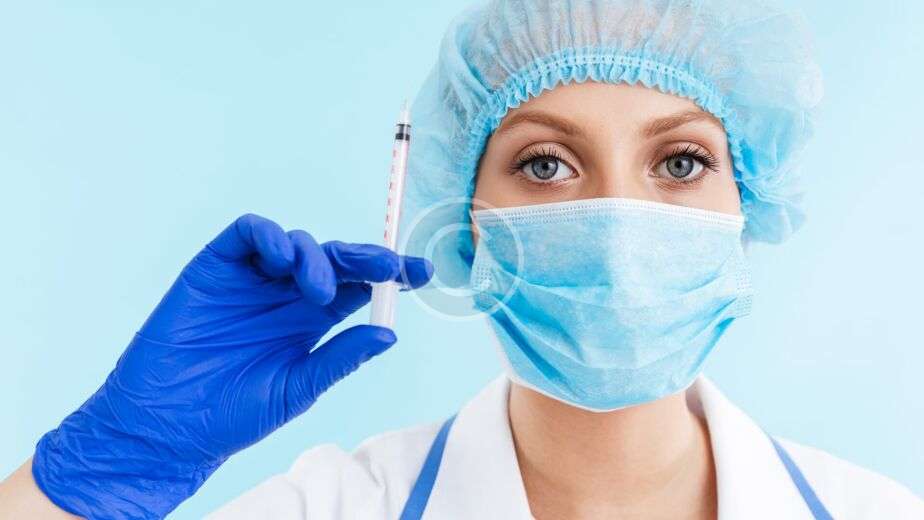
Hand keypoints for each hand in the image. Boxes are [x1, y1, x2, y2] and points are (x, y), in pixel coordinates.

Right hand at [31, 214, 432, 518]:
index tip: (424, 272)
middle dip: (367, 257)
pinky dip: (271, 237)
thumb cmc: (232, 414)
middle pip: (336, 260)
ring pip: (298, 243)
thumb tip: (391, 333)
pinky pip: (249, 234)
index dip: (391, 275)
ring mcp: (253, 278)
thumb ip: (340, 357)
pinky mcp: (217, 266)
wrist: (167, 425)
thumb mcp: (298, 388)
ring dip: (317, 258)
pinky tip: (283, 263)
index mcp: (311, 321)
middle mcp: (286, 295)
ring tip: (317, 291)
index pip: (360, 287)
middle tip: (391, 265)